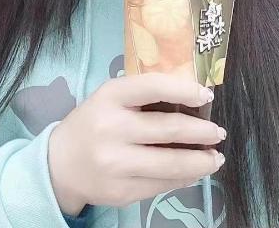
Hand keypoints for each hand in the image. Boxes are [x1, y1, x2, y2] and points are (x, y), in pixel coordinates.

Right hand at [48, 73, 225, 214]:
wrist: (60, 163)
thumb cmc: (94, 122)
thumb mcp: (110, 98)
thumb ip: (143, 96)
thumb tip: (193, 102)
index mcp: (110, 97)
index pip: (153, 87)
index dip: (184, 90)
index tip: (206, 96)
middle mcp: (112, 128)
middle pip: (170, 129)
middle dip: (202, 132)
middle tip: (218, 132)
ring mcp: (116, 163)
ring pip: (171, 163)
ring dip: (201, 161)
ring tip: (215, 158)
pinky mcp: (121, 191)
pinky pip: (162, 184)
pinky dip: (183, 178)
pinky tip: (193, 172)